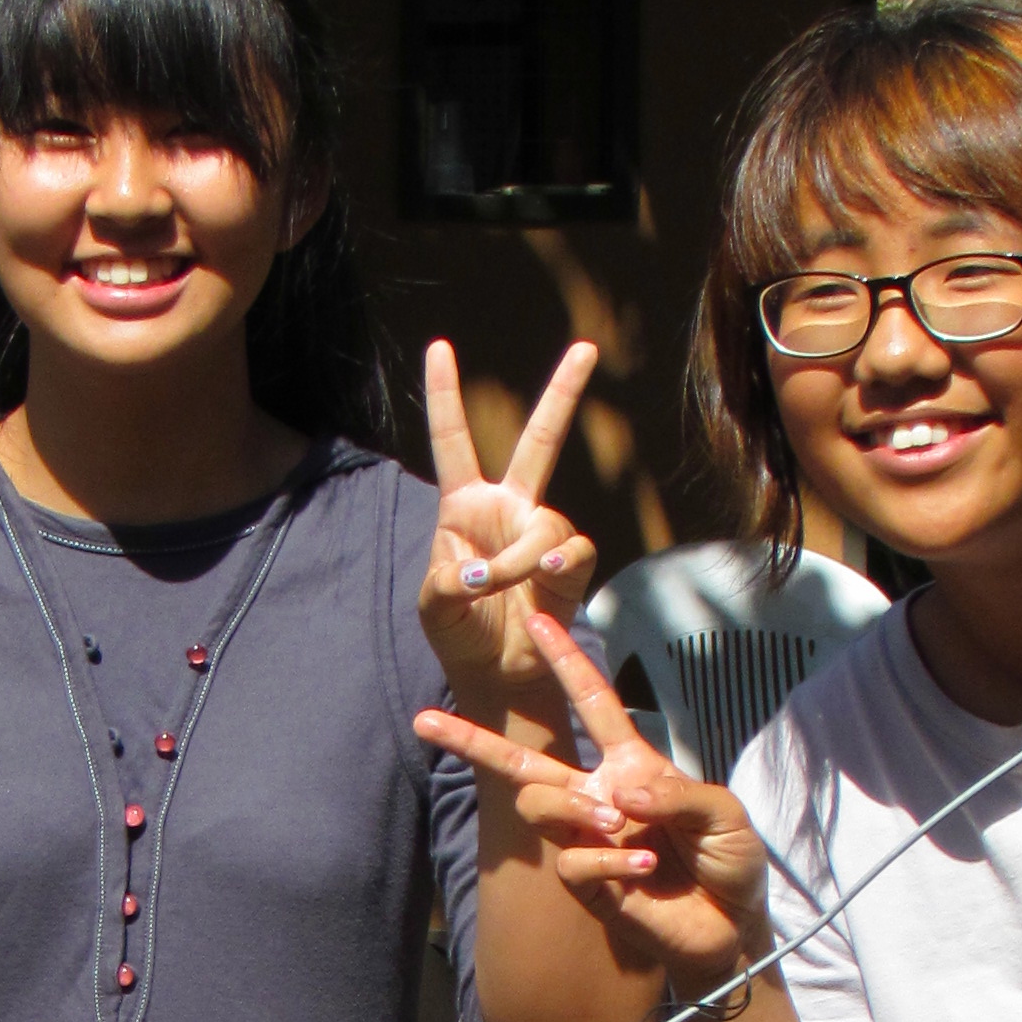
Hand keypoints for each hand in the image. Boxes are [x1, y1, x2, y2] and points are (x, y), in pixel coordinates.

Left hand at [416, 338, 599, 710]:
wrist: (496, 675)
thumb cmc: (460, 634)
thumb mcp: (434, 606)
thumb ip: (448, 582)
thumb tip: (484, 571)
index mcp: (462, 507)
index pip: (453, 440)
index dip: (445, 395)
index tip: (439, 346)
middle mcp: (508, 509)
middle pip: (541, 440)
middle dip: (564, 394)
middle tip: (587, 347)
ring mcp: (541, 534)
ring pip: (546, 520)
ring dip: (520, 556)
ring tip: (500, 585)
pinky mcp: (569, 565)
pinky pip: (572, 548)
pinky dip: (556, 560)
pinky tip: (545, 574)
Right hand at [416, 606, 773, 996]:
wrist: (731, 926)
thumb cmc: (730, 862)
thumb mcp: (724, 814)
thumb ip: (679, 794)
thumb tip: (620, 792)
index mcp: (630, 764)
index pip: (591, 703)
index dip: (566, 661)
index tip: (535, 620)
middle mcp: (599, 796)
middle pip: (525, 762)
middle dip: (472, 740)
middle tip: (425, 720)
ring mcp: (588, 840)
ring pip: (537, 804)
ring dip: (573, 809)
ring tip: (617, 825)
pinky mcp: (587, 885)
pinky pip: (571, 861)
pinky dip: (609, 862)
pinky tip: (644, 869)